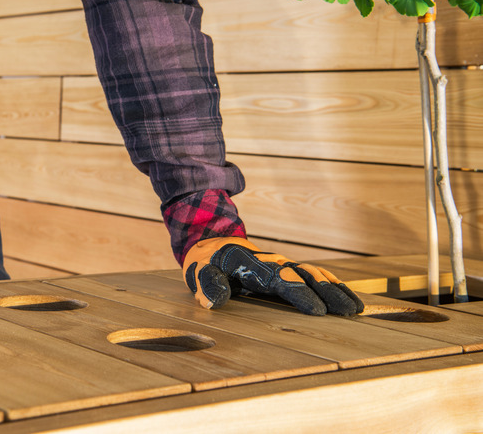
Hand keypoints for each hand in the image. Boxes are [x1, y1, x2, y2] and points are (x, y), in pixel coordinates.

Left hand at [182, 237, 363, 315]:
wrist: (213, 243)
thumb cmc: (207, 262)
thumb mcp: (200, 271)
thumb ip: (207, 285)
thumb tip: (214, 302)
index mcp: (253, 264)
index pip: (280, 280)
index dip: (299, 294)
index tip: (317, 311)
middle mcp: (273, 262)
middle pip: (305, 276)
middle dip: (328, 293)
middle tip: (348, 311)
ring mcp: (283, 265)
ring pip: (314, 275)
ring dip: (336, 289)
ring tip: (356, 308)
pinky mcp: (287, 270)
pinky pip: (313, 276)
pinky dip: (332, 285)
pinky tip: (348, 298)